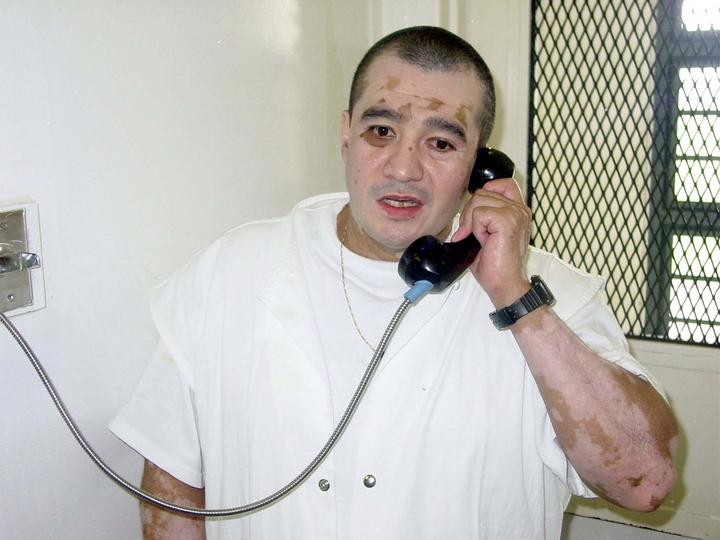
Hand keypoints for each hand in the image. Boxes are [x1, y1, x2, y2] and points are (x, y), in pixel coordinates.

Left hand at [451, 178, 530, 306]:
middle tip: (475, 235)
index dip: (484, 194)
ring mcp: (515, 214)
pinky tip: (484, 242)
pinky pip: (479, 214)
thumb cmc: (495, 264)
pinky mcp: (508, 222)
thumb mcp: (486, 234)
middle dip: (470, 213)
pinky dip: (476, 229)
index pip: (500, 184)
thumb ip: (481, 215)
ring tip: (482, 240)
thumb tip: (464, 207)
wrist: (504, 284)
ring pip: (478, 201)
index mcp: (517, 211)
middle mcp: (520, 210)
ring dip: (472, 223)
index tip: (477, 217)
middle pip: (482, 192)